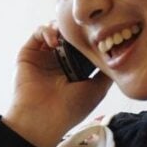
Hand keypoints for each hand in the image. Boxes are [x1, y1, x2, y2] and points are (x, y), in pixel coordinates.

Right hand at [2, 23, 111, 146]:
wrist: (43, 118)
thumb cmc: (71, 108)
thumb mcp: (97, 90)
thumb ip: (106, 73)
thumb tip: (118, 56)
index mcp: (75, 69)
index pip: (83, 46)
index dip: (91, 38)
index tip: (100, 33)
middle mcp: (59, 61)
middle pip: (69, 35)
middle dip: (77, 30)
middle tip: (84, 29)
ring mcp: (43, 56)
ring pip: (55, 30)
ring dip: (62, 28)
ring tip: (68, 36)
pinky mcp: (29, 53)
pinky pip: (38, 33)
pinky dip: (47, 30)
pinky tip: (54, 41)